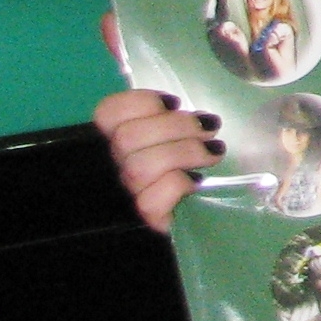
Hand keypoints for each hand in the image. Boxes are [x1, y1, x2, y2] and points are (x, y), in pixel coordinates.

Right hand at [94, 85, 221, 233]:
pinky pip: (150, 201)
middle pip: (126, 137)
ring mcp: (131, 192)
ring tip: (212, 152)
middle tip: (207, 130)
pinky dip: (178, 187)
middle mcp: (120, 162)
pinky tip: (196, 182)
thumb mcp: (192, 129)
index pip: (107, 112)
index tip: (175, 103)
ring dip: (184, 154)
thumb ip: (181, 115)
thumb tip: (202, 117)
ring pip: (139, 167)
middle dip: (175, 126)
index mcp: (125, 134)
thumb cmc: (203, 159)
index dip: (142, 103)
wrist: (213, 210)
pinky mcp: (148, 218)